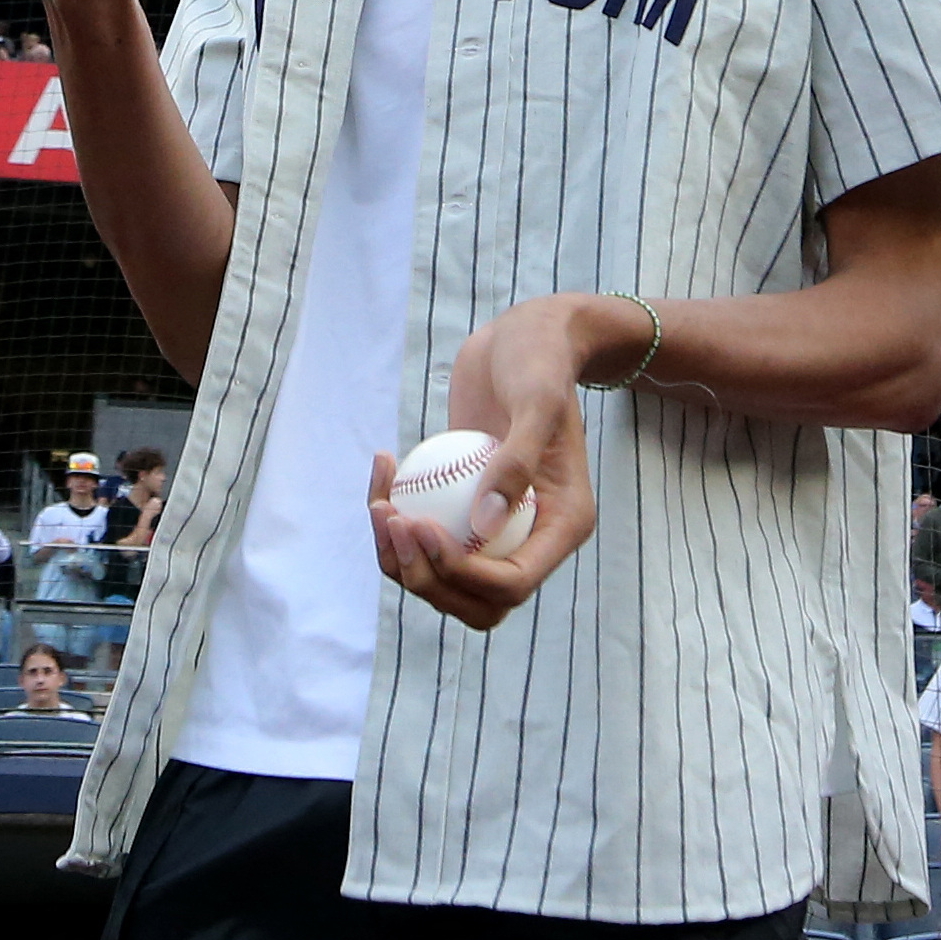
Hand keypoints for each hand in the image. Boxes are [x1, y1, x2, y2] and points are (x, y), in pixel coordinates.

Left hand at [364, 294, 616, 629]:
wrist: (528, 338)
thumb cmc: (539, 362)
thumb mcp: (536, 401)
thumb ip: (516, 462)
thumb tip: (484, 526)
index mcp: (561, 527)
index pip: (511, 584)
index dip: (462, 572)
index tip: (421, 526)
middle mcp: (530, 538)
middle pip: (474, 600)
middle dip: (426, 576)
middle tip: (393, 520)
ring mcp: (497, 528)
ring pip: (443, 578)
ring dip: (401, 556)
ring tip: (379, 502)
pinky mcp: (464, 509)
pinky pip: (426, 538)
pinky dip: (396, 522)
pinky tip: (381, 476)